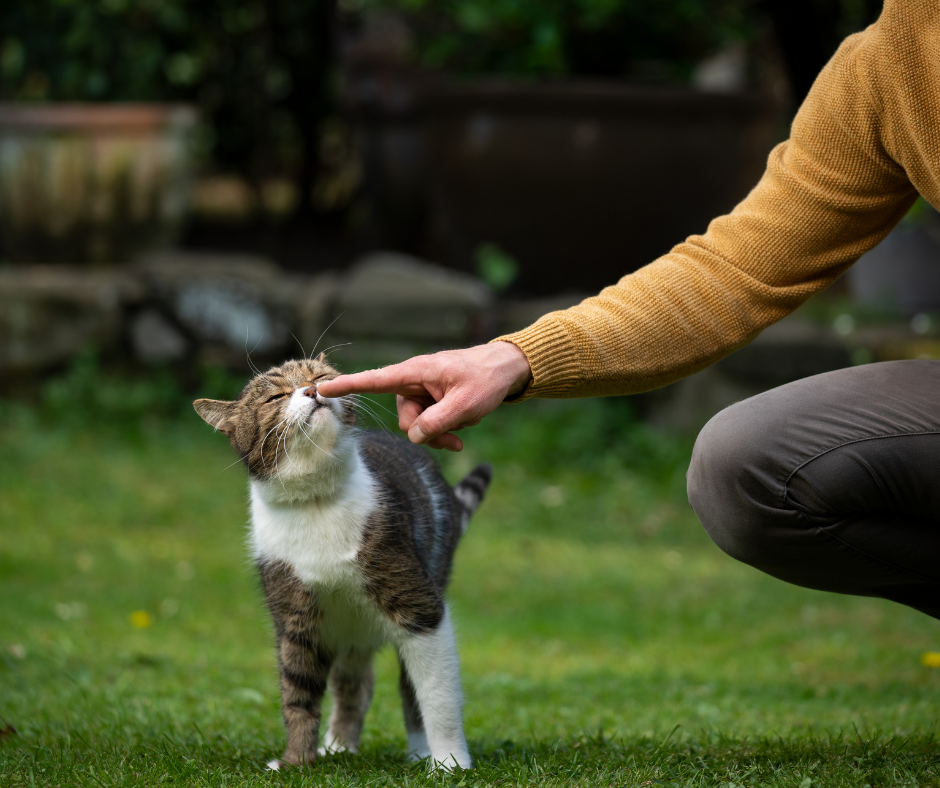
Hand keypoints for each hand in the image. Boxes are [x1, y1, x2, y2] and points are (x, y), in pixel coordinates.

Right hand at [316, 342, 531, 450]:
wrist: (507, 369)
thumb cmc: (487, 379)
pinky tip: (468, 418)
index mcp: (415, 372)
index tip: (320, 389)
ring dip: (443, 432)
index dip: (347, 387)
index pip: (373, 381)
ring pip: (419, 425)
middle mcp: (413, 381)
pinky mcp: (432, 399)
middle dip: (429, 433)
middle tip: (456, 440)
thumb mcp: (466, 404)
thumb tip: (413, 436)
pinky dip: (449, 426)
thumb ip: (437, 423)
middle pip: (406, 419)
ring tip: (467, 424)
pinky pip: (431, 422)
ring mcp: (422, 391)